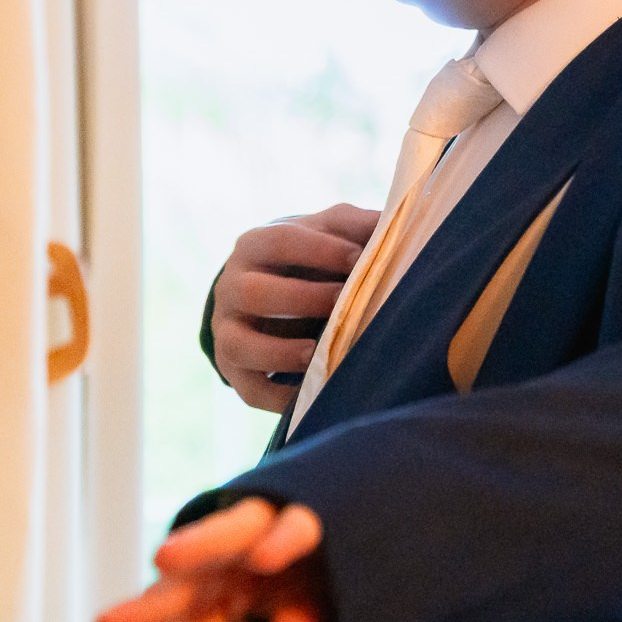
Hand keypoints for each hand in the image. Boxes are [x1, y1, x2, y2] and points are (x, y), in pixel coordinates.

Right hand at [95, 498, 327, 621]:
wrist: (286, 566)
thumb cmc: (312, 572)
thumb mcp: (326, 592)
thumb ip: (312, 612)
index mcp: (289, 527)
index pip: (293, 529)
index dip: (282, 542)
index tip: (266, 558)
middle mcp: (241, 545)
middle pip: (219, 541)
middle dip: (194, 549)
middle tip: (165, 558)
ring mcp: (210, 575)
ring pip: (180, 588)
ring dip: (146, 610)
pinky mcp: (193, 610)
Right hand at [214, 204, 377, 411]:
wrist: (270, 290)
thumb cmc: (309, 255)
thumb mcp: (328, 230)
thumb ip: (354, 224)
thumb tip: (394, 223)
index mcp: (256, 244)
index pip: (280, 241)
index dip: (320, 249)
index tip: (358, 258)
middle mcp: (231, 286)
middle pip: (254, 293)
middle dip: (301, 299)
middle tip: (343, 301)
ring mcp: (226, 330)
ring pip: (239, 344)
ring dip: (279, 352)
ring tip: (317, 353)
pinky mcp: (233, 370)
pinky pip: (249, 389)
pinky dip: (279, 397)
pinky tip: (313, 392)